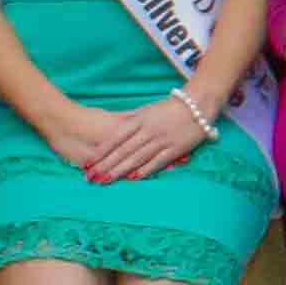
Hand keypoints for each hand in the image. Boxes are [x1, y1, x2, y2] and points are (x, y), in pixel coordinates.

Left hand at [72, 96, 201, 185]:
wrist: (198, 104)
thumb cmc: (170, 107)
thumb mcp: (147, 109)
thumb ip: (130, 119)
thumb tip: (111, 129)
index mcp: (140, 119)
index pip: (116, 138)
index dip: (101, 151)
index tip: (87, 163)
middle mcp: (148, 130)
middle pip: (123, 150)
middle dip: (106, 165)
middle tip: (91, 177)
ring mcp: (162, 140)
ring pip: (137, 157)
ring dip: (120, 170)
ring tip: (105, 180)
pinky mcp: (175, 149)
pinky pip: (157, 161)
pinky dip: (145, 170)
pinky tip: (132, 179)